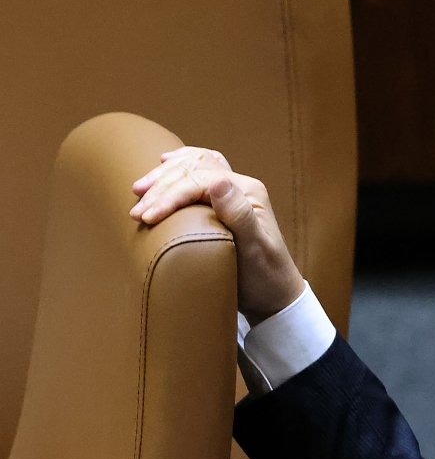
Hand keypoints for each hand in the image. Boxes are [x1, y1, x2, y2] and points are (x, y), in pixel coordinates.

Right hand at [130, 147, 304, 325]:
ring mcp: (233, 193)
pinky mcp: (224, 203)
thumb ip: (239, 215)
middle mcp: (241, 187)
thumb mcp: (255, 250)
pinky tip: (165, 164)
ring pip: (194, 167)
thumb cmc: (266, 276)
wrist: (275, 294)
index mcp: (249, 192)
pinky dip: (180, 168)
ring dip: (164, 176)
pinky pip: (199, 173)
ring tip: (138, 190)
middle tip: (136, 212)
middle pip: (194, 171)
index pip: (201, 181)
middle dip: (161, 187)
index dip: (171, 196)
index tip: (147, 217)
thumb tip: (218, 182)